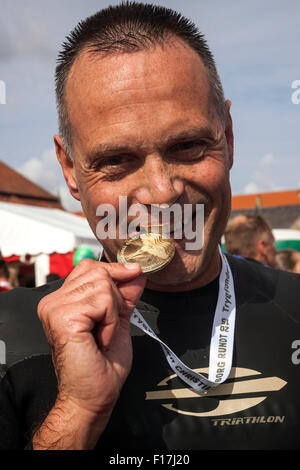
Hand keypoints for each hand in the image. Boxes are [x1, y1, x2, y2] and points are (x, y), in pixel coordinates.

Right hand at [35, 259, 144, 447]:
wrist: (94, 395)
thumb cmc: (102, 366)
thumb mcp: (118, 319)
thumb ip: (124, 294)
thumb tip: (135, 271)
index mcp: (63, 300)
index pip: (89, 266)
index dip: (114, 270)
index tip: (134, 273)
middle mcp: (54, 301)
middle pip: (99, 272)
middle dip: (115, 299)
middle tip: (107, 327)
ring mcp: (55, 307)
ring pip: (102, 285)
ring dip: (113, 313)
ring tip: (103, 335)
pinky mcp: (63, 316)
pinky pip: (102, 301)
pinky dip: (111, 321)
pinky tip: (101, 339)